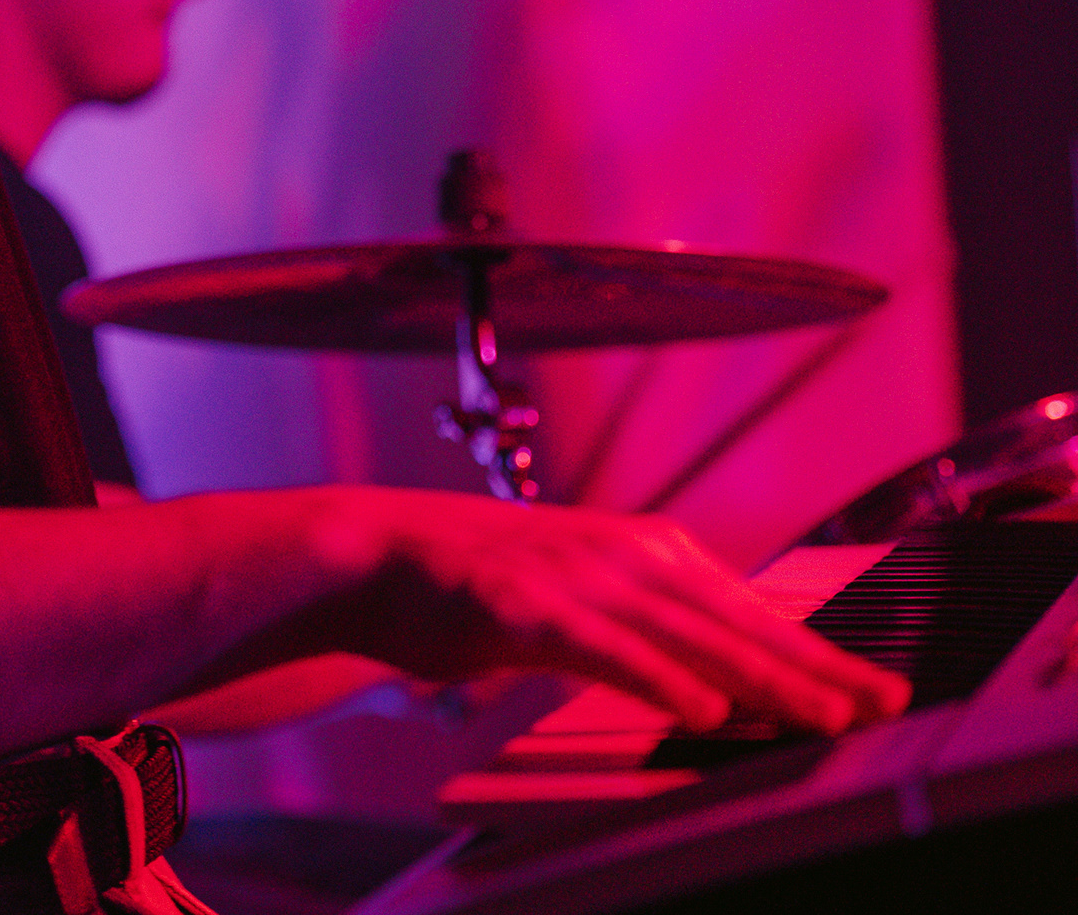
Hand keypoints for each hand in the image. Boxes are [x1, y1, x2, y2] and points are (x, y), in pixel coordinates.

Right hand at [366, 499, 908, 736]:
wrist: (384, 555)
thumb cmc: (485, 584)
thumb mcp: (583, 592)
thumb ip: (651, 623)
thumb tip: (723, 677)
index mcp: (642, 548)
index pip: (747, 607)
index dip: (814, 648)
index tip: (876, 684)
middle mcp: (621, 553)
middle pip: (734, 619)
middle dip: (813, 665)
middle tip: (879, 703)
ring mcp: (575, 577)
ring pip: (687, 635)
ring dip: (760, 679)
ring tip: (819, 716)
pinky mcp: (528, 609)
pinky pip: (607, 651)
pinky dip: (660, 680)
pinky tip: (701, 713)